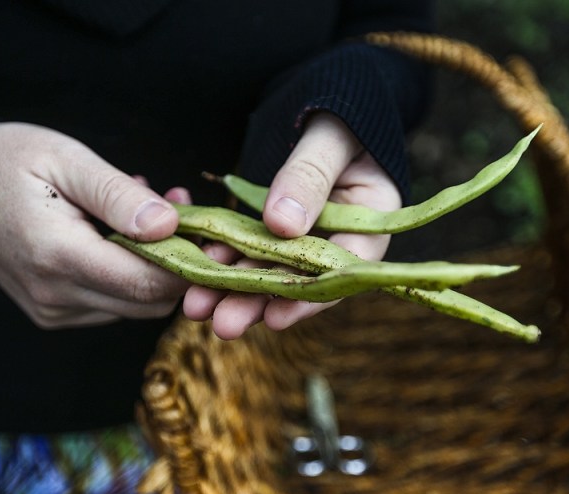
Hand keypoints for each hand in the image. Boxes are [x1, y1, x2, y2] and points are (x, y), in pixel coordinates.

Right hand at [0, 122, 190, 327]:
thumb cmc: (6, 159)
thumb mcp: (65, 159)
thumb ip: (117, 195)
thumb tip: (169, 226)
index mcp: (58, 256)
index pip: (148, 284)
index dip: (192, 266)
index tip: (215, 235)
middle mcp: (55, 296)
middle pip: (148, 302)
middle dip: (180, 263)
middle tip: (188, 211)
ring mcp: (53, 310)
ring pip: (134, 305)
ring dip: (156, 265)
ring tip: (150, 210)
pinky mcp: (53, 313)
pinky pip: (112, 302)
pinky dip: (130, 271)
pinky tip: (124, 231)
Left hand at [182, 113, 399, 338]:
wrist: (324, 94)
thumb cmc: (341, 110)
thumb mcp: (330, 136)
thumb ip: (309, 175)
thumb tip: (282, 224)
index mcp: (372, 219)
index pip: (344, 269)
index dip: (310, 297)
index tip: (276, 315)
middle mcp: (341, 236)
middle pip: (300, 280)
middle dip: (259, 302)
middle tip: (223, 325)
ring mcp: (307, 235)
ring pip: (271, 271)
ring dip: (234, 291)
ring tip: (198, 307)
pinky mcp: (278, 228)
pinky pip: (250, 249)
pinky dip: (224, 260)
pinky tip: (195, 269)